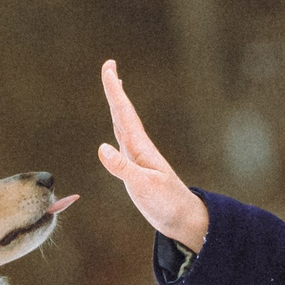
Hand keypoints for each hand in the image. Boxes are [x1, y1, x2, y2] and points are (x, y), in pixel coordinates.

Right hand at [97, 60, 207, 251]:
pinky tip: (116, 132)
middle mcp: (138, 148)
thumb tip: (102, 148)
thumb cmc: (166, 203)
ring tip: (115, 88)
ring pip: (123, 124)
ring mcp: (137, 158)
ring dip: (117, 105)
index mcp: (139, 147)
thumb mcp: (142, 186)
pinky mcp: (136, 170)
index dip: (114, 90)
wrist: (182, 218)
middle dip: (115, 90)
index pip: (123, 112)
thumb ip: (122, 168)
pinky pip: (123, 142)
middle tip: (109, 66)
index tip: (109, 67)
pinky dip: (118, 129)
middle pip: (123, 112)